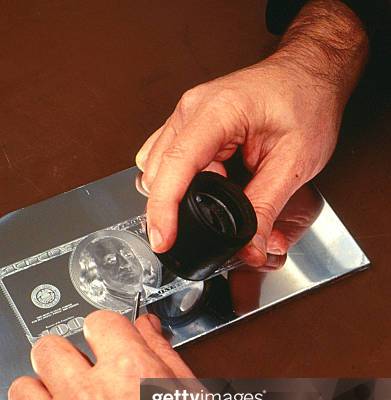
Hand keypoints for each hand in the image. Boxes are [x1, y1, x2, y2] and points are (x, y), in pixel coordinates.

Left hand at [8, 312, 245, 399]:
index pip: (97, 321)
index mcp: (129, 372)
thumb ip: (163, 354)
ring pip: (22, 390)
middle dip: (69, 353)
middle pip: (48, 348)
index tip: (108, 340)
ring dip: (43, 390)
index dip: (107, 329)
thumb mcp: (196, 398)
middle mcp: (89, 398)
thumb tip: (146, 329)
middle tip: (84, 370)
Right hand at [136, 58, 340, 265]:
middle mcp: (193, 109)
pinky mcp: (189, 123)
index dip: (164, 209)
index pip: (176, 166)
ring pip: (157, 167)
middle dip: (171, 210)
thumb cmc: (307, 101)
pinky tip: (206, 185)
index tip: (162, 240)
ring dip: (178, 194)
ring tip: (215, 200)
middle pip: (158, 171)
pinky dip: (181, 181)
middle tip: (200, 234)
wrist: (310, 73)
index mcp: (218, 112)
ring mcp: (187, 113)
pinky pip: (166, 158)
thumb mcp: (295, 162)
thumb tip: (249, 247)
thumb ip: (267, 208)